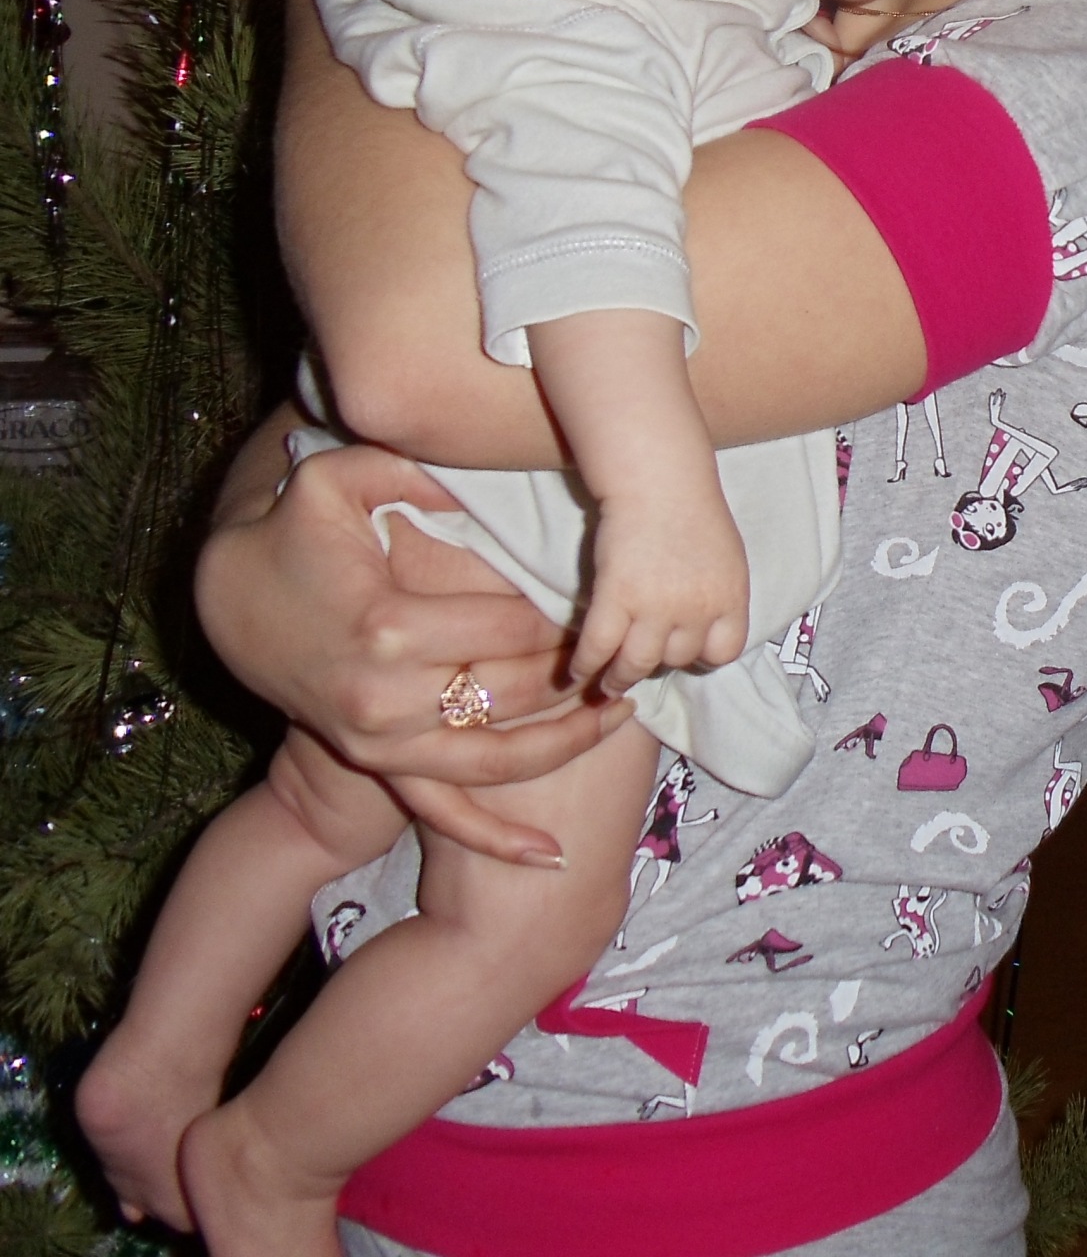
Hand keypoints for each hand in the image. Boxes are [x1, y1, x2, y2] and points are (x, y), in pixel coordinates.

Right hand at [196, 438, 632, 859]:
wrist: (225, 601)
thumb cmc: (289, 532)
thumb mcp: (338, 479)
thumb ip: (415, 472)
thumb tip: (484, 484)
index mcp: (390, 628)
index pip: (510, 630)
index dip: (564, 617)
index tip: (601, 600)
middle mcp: (388, 698)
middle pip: (513, 693)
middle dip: (576, 672)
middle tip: (621, 647)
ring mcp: (381, 742)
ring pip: (497, 760)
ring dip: (567, 744)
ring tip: (621, 713)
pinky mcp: (375, 765)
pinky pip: (443, 811)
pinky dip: (496, 838)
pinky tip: (549, 855)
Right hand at [569, 486, 750, 695]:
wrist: (657, 479)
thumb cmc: (693, 508)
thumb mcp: (726, 557)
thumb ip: (717, 594)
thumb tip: (703, 626)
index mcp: (730, 598)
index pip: (723, 652)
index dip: (702, 656)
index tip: (685, 654)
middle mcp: (696, 610)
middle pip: (677, 659)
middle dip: (659, 661)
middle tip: (639, 660)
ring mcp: (655, 608)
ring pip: (637, 664)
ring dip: (619, 678)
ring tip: (607, 684)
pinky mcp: (616, 598)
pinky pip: (600, 647)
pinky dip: (586, 664)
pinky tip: (578, 672)